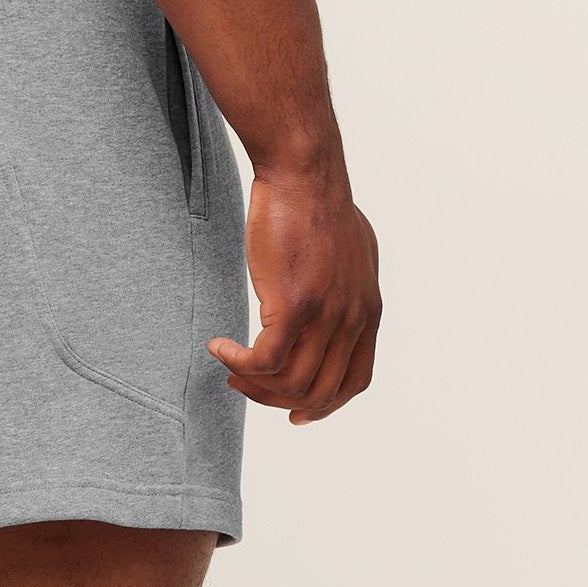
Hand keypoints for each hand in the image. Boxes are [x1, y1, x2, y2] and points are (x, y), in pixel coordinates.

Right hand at [208, 173, 380, 422]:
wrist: (304, 173)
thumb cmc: (317, 206)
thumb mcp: (351, 256)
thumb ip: (347, 293)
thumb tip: (332, 313)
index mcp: (368, 310)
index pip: (355, 381)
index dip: (324, 406)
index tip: (295, 413)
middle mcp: (353, 318)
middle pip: (319, 391)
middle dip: (279, 401)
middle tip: (247, 387)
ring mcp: (326, 314)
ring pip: (291, 382)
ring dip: (255, 385)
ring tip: (231, 370)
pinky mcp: (294, 304)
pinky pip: (265, 360)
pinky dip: (239, 363)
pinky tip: (219, 348)